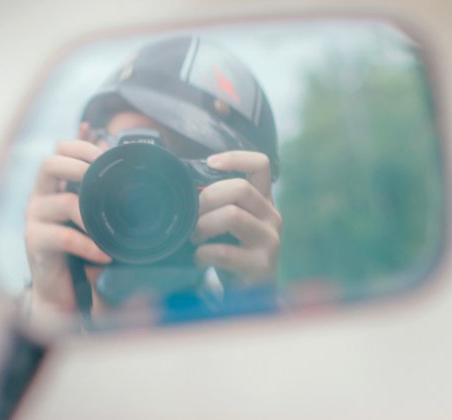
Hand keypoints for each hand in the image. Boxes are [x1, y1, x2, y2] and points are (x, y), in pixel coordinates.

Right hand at [24, 140, 110, 318]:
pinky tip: (105, 256)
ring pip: (64, 202)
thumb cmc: (82, 251)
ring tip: (112, 231)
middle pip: (50, 164)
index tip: (105, 157)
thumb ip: (102, 196)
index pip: (58, 150)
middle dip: (81, 167)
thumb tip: (131, 170)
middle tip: (105, 184)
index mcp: (53, 185)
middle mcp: (39, 197)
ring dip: (93, 215)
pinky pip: (65, 237)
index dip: (80, 146)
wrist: (62, 292)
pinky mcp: (35, 242)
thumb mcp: (93, 218)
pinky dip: (90, 246)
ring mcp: (34, 219)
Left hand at [192, 151, 280, 284]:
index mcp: (264, 200)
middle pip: (240, 188)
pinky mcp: (261, 264)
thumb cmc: (233, 251)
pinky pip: (224, 251)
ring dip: (203, 225)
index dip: (235, 158)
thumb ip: (218, 202)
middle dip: (207, 198)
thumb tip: (179, 185)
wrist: (251, 294)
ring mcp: (270, 240)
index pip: (261, 164)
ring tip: (194, 238)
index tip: (209, 163)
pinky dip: (203, 253)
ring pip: (232, 215)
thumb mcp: (230, 222)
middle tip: (191, 215)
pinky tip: (199, 258)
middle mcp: (272, 216)